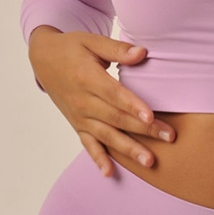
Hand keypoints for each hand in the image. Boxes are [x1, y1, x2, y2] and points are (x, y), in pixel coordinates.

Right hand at [28, 28, 176, 176]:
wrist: (44, 58)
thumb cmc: (71, 48)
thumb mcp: (92, 41)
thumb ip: (117, 49)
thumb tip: (142, 53)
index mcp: (87, 77)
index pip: (114, 94)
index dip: (132, 106)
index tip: (150, 116)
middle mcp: (82, 101)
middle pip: (116, 117)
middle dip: (143, 130)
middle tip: (169, 137)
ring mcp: (79, 116)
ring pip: (106, 135)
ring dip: (128, 149)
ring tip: (149, 160)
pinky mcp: (76, 125)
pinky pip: (88, 144)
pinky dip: (98, 159)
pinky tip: (109, 173)